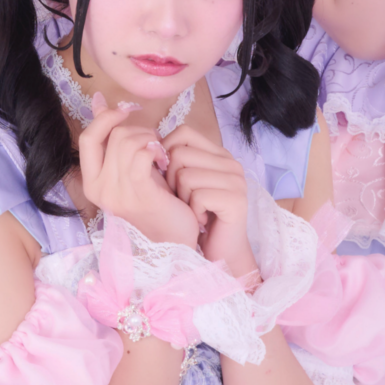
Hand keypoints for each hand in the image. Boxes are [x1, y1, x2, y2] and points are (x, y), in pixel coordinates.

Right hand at [75, 94, 199, 245]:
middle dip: (138, 129)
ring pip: (128, 141)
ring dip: (149, 138)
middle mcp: (99, 190)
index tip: (125, 110)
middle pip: (113, 135)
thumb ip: (112, 138)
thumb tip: (99, 100)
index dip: (106, 118)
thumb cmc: (154, 200)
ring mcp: (118, 193)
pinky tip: (164, 159)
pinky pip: (141, 153)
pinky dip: (155, 148)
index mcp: (92, 183)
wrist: (174, 237)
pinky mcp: (139, 193)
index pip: (88, 138)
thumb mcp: (128, 166)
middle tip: (154, 141)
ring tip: (160, 151)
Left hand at [160, 124, 254, 278]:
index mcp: (219, 154)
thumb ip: (175, 161)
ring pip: (185, 176)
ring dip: (183, 199)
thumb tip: (149, 143)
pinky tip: (203, 220)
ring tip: (196, 210)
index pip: (183, 133)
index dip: (167, 153)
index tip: (170, 178)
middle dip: (172, 181)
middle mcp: (230, 162)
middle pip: (179, 154)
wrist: (222, 251)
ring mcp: (236, 180)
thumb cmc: (199, 215)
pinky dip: (194, 212)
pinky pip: (198, 196)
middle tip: (187, 200)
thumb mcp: (186, 183)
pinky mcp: (236, 199)